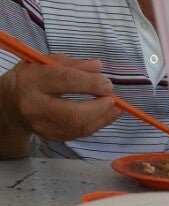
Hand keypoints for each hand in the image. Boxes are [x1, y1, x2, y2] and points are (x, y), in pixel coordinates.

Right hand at [2, 54, 120, 141]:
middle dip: (99, 107)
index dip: (91, 83)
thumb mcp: (48, 63)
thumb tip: (98, 67)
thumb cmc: (34, 79)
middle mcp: (35, 106)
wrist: (11, 105)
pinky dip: (97, 125)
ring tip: (115, 108)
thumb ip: (74, 65)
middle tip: (112, 99)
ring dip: (102, 118)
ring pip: (78, 127)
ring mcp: (43, 125)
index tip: (107, 84)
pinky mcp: (52, 137)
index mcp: (32, 80)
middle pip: (73, 113)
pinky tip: (106, 116)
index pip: (66, 81)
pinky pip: (79, 133)